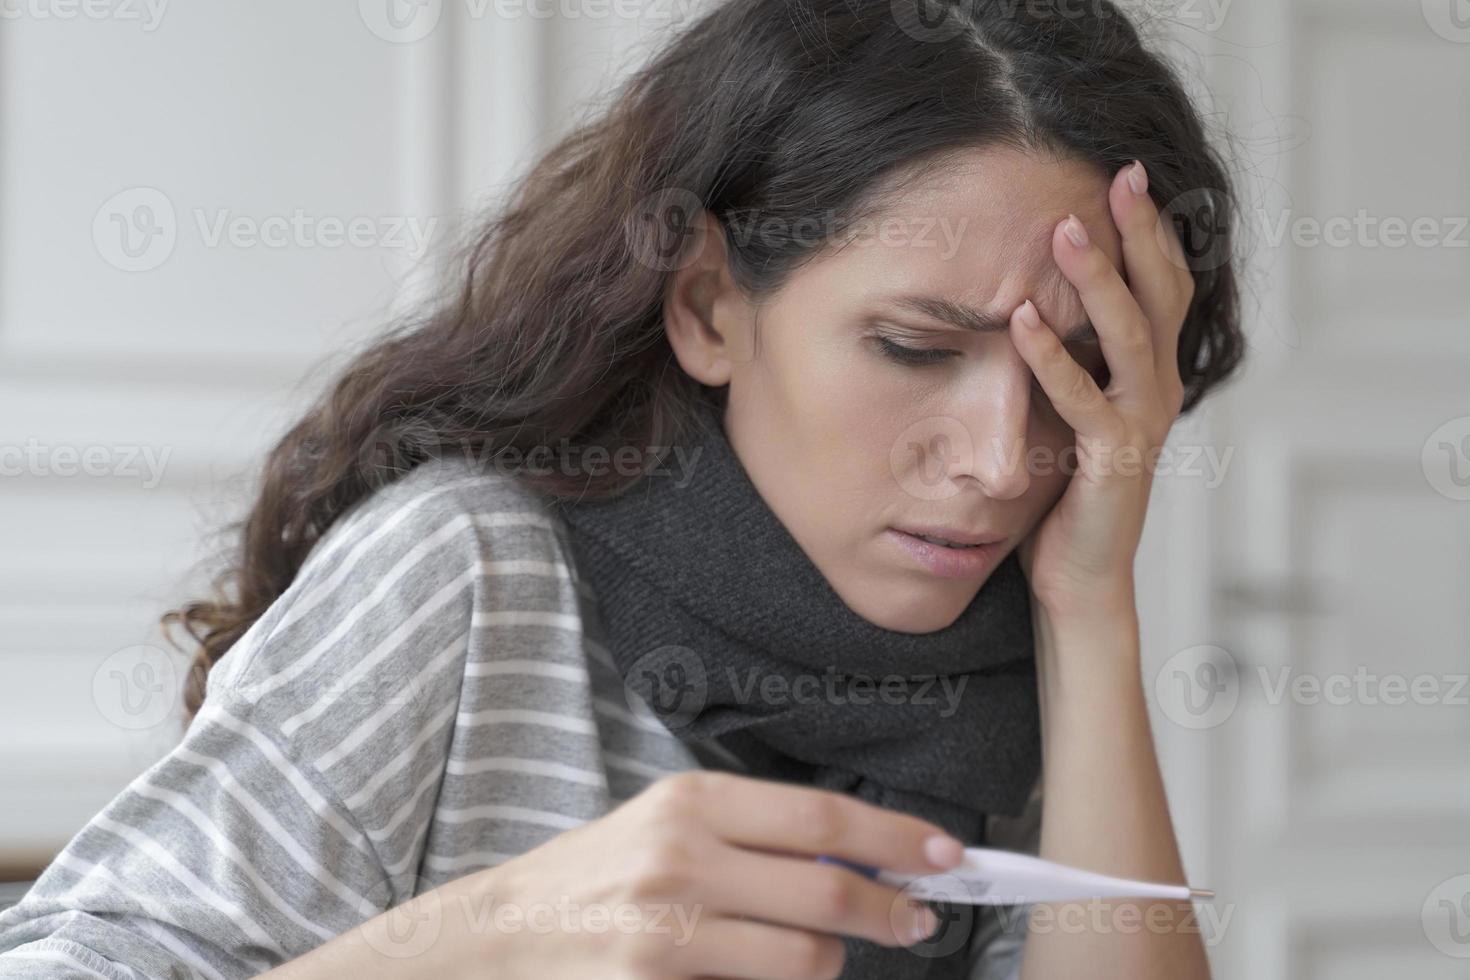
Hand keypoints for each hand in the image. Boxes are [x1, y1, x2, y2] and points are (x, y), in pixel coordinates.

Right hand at [463, 770, 964, 978]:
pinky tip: (763, 975)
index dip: (897, 840)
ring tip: (820, 952)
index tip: (947, 856)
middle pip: (828, 891)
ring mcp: (666, 932)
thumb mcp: (668, 828)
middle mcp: (681, 857)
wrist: (497, 937)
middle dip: (894, 912)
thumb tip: (863, 859)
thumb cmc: (595, 877)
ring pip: (805, 958)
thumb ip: (756, 838)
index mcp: (690, 802)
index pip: (823, 819)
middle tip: (920, 920)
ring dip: (833, 960)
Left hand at [1011, 160, 1194, 619]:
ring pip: (1131, 339)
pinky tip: (1021, 321)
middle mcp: (1158, 392)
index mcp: (1151, 375)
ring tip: (1065, 232)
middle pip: (1162, 296)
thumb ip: (1068, 360)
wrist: (1080, 576)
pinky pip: (1084, 402)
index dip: (1151, 232)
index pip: (1163, 287)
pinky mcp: (1112, 463)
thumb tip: (1025, 295)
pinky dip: (1052, 360)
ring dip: (1099, 282)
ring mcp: (1141, 427)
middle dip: (1141, 233)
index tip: (1125, 173)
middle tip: (1120, 175)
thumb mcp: (1069, 409)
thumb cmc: (1066, 491)